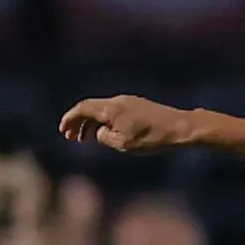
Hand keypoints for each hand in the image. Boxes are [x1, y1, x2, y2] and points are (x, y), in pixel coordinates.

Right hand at [59, 95, 194, 152]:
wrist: (181, 128)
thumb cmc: (152, 137)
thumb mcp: (122, 143)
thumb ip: (103, 137)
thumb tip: (98, 132)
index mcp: (110, 108)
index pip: (82, 108)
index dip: (70, 119)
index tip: (63, 131)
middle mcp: (118, 101)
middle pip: (90, 108)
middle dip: (78, 122)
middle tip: (72, 137)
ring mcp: (129, 101)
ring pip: (103, 110)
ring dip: (92, 123)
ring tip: (87, 139)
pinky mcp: (140, 106)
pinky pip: (115, 112)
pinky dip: (105, 121)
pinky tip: (107, 133)